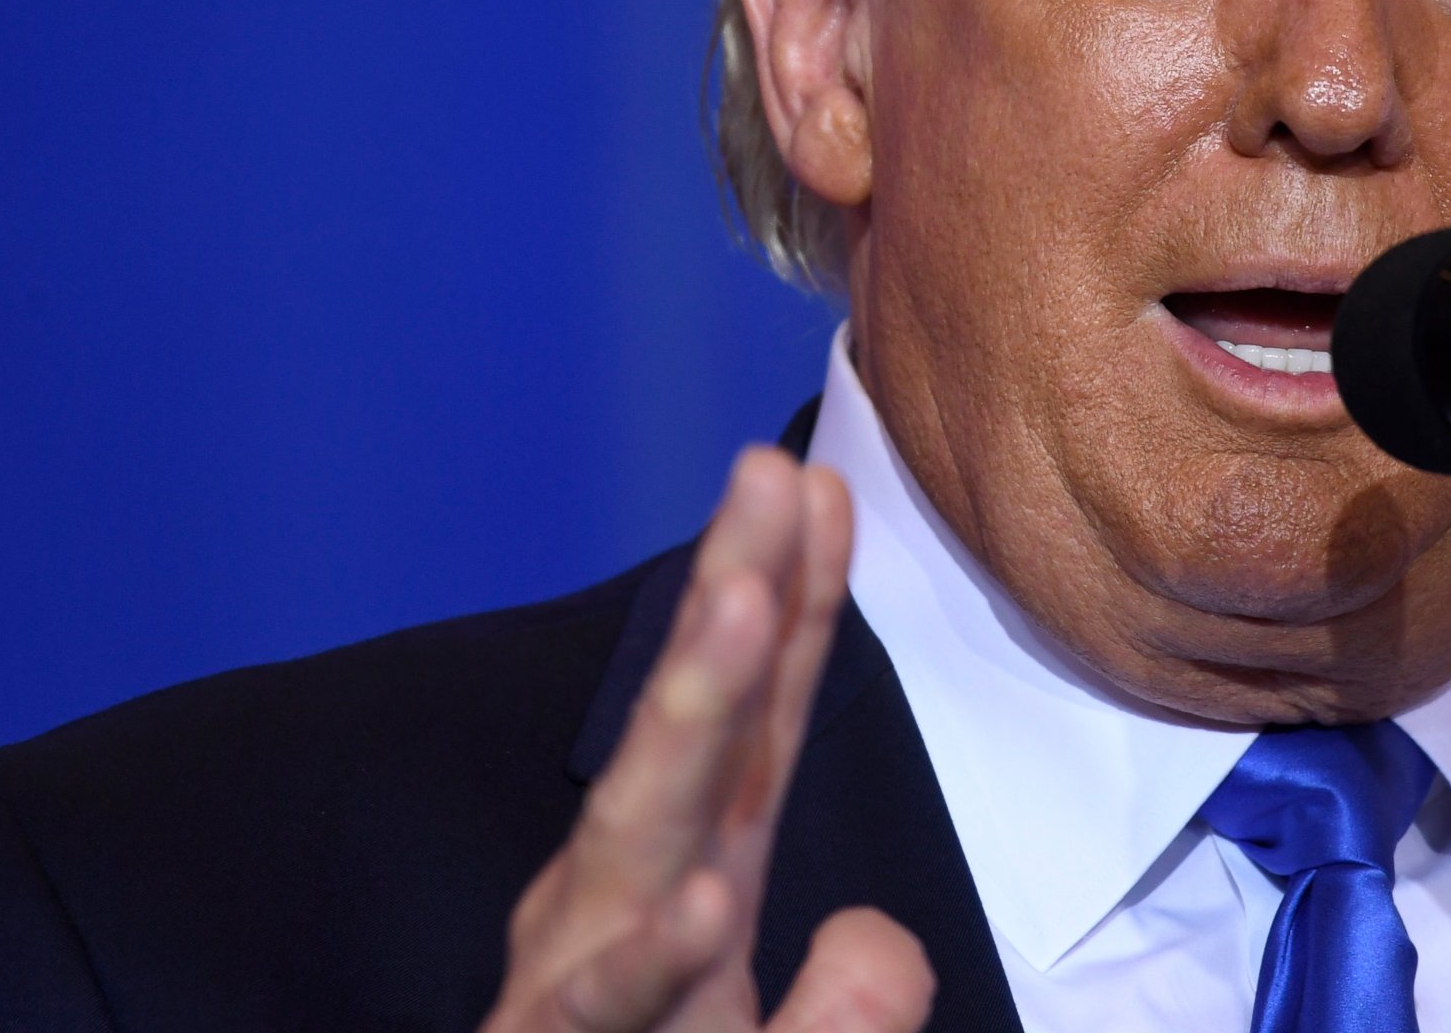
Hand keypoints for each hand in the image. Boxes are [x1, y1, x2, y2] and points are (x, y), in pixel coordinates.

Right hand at [484, 447, 934, 1032]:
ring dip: (690, 715)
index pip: (753, 739)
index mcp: (677, 895)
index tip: (825, 488)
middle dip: (732, 601)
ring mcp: (574, 991)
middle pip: (690, 743)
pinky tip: (699, 902)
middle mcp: (614, 916)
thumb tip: (877, 937)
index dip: (794, 614)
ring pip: (634, 842)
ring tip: (740, 602)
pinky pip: (600, 1017)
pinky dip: (647, 962)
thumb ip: (840, 1001)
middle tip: (770, 471)